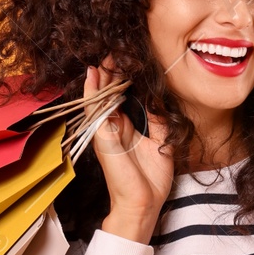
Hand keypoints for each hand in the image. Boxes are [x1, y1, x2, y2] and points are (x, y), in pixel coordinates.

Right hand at [86, 57, 171, 243]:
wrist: (143, 204)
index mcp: (124, 127)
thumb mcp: (161, 142)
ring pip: (100, 97)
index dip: (124, 78)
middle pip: (109, 93)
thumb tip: (159, 100)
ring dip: (102, 76)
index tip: (129, 60)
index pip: (121, 96)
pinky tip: (92, 74)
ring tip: (106, 56)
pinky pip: (94, 110)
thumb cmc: (150, 179)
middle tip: (116, 51)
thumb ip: (159, 120)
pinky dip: (92, 91)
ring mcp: (104, 131)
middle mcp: (112, 127)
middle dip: (112, 72)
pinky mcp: (101, 137)